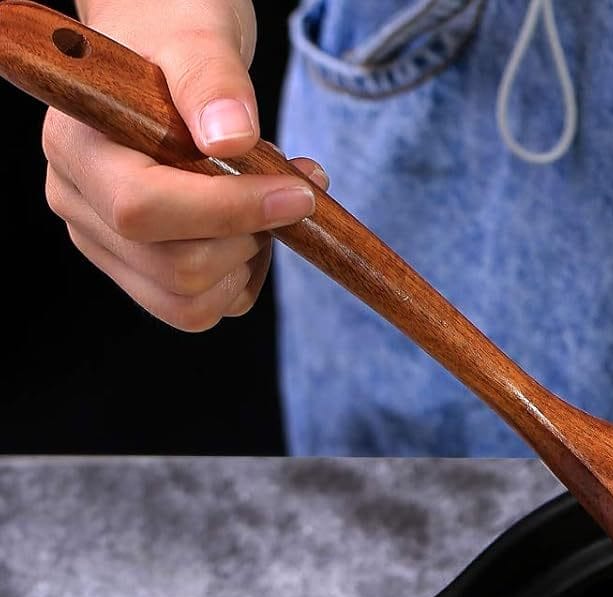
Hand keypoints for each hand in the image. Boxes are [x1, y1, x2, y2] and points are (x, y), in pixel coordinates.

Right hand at [41, 0, 326, 331]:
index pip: (145, 209)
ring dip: (250, 260)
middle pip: (178, 269)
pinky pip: (204, 307)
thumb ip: (213, 81)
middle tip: (286, 187)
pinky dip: (243, 277)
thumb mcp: (201, 39)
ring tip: (264, 200)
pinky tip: (251, 227)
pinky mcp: (141, 272)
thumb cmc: (177, 37)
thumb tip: (230, 137)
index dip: (230, 212)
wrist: (168, 56)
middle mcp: (78, 202)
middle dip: (249, 236)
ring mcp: (106, 244)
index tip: (299, 194)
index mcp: (77, 146)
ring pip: (192, 302)